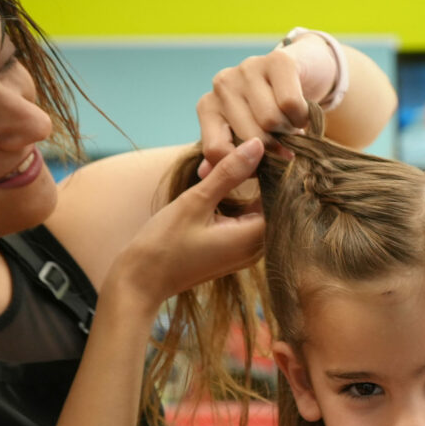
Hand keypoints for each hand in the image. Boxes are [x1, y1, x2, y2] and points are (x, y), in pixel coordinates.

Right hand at [111, 139, 265, 311]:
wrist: (143, 281)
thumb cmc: (164, 244)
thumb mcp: (196, 201)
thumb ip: (229, 173)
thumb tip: (258, 145)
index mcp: (253, 240)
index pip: (281, 198)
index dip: (274, 170)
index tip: (262, 146)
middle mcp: (257, 250)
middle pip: (274, 205)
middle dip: (262, 177)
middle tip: (248, 150)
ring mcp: (247, 254)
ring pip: (261, 212)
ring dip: (251, 188)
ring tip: (236, 162)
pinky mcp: (235, 253)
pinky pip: (248, 222)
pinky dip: (241, 203)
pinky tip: (226, 184)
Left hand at [197, 38, 335, 176]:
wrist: (301, 75)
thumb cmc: (269, 114)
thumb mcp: (245, 138)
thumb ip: (226, 157)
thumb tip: (203, 173)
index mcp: (208, 107)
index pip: (216, 151)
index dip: (245, 168)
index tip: (263, 165)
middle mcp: (221, 85)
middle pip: (249, 139)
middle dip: (273, 149)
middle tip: (283, 142)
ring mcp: (247, 68)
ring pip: (270, 121)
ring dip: (290, 133)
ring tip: (290, 126)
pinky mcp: (277, 60)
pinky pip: (290, 105)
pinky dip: (302, 117)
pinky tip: (300, 113)